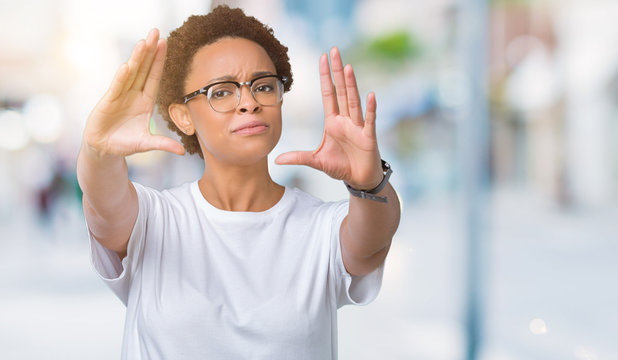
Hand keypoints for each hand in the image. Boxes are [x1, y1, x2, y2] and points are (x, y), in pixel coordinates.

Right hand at [82, 29, 184, 156]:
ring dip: (137, 58)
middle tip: (156, 32)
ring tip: (144, 42)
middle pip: (144, 69)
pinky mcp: (108, 102)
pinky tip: (128, 66)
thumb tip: (182, 151)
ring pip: (131, 74)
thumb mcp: (147, 144)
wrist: (104, 150)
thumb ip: (163, 144)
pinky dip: (122, 77)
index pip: (154, 77)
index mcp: (145, 101)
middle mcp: (133, 95)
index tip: (165, 44)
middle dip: (150, 51)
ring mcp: (120, 96)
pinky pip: (116, 87)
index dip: (159, 61)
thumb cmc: (125, 143)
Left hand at [275, 47, 382, 189]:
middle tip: (334, 51)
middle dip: (337, 71)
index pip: (328, 94)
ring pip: (353, 102)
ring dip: (350, 85)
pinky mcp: (368, 137)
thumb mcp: (315, 161)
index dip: (325, 76)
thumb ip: (298, 157)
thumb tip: (276, 160)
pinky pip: (369, 121)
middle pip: (341, 91)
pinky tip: (371, 95)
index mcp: (333, 122)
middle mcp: (346, 120)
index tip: (323, 57)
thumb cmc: (341, 166)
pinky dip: (370, 109)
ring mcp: (358, 127)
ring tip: (347, 67)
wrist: (359, 180)